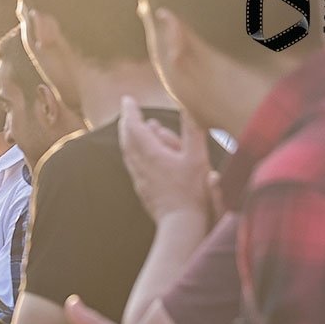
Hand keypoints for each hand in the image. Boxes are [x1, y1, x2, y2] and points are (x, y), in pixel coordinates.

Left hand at [118, 96, 215, 222]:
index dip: (130, 111)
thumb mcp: (197, 158)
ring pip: (128, 153)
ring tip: (133, 129)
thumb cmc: (192, 191)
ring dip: (129, 138)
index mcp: (151, 154)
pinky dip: (133, 153)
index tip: (127, 99)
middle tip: (128, 111)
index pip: (134, 126)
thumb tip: (188, 105)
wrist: (180, 224)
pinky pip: (133, 165)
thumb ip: (192, 130)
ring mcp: (139, 178)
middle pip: (127, 139)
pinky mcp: (142, 189)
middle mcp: (140, 165)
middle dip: (127, 122)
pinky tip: (140, 156)